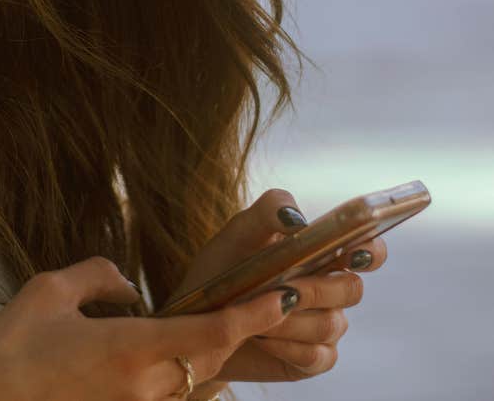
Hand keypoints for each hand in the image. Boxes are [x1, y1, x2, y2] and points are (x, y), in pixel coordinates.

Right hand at [0, 255, 297, 400]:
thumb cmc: (9, 353)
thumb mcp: (48, 292)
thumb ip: (98, 276)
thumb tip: (127, 284)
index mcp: (132, 350)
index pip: (214, 333)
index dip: (255, 313)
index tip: (285, 293)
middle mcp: (145, 389)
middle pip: (213, 360)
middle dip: (241, 329)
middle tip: (264, 299)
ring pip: (192, 381)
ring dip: (211, 352)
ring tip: (222, 318)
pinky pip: (167, 396)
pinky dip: (181, 372)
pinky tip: (168, 352)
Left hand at [160, 189, 387, 398]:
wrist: (196, 317)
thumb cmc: (222, 266)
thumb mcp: (239, 231)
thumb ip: (270, 209)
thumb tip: (298, 220)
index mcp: (320, 252)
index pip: (367, 250)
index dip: (371, 252)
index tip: (355, 254)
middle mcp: (329, 288)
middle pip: (352, 289)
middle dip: (315, 288)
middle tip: (282, 286)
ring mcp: (324, 324)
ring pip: (331, 324)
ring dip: (290, 318)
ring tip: (255, 312)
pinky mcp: (312, 359)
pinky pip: (317, 356)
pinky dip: (286, 346)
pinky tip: (260, 335)